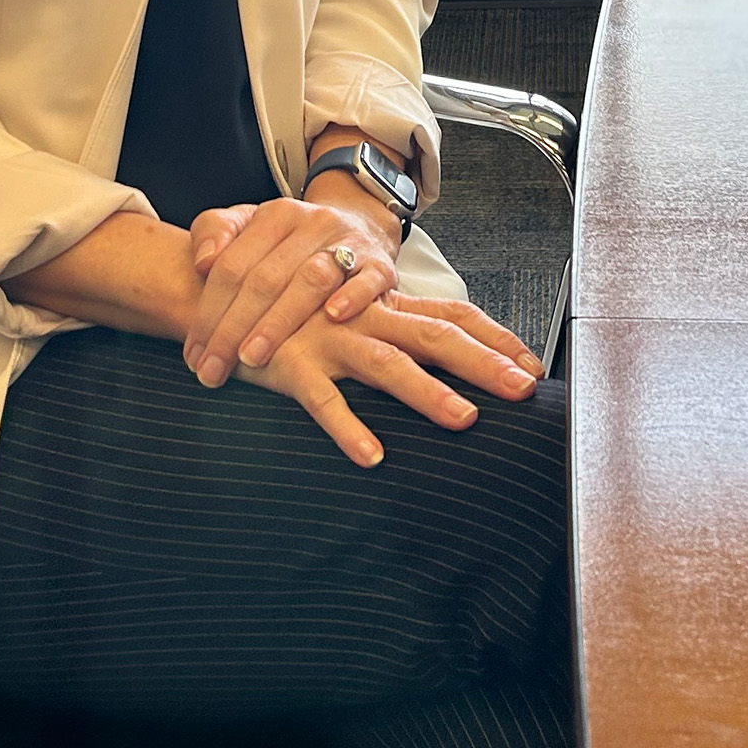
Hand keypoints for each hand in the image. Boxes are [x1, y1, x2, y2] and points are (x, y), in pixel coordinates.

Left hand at [184, 196, 399, 385]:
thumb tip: (201, 263)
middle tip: (212, 369)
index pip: (231, 267)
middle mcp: (311, 225)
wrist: (358, 220)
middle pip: (264, 279)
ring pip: (310, 281)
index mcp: (273, 216)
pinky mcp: (381, 264)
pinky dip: (353, 297)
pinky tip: (333, 318)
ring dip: (278, 323)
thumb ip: (215, 232)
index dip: (207, 312)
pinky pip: (368, 278)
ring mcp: (349, 243)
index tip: (193, 353)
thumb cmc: (291, 236)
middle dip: (232, 329)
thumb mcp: (248, 223)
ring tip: (252, 358)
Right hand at [237, 296, 544, 467]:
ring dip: (429, 393)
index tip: (534, 365)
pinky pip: (322, 401)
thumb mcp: (334, 307)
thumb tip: (419, 348)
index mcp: (378, 307)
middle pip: (436, 337)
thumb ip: (376, 321)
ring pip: (389, 366)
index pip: (449, 316)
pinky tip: (372, 457)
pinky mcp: (291, 365)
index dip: (494, 337)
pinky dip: (347, 428)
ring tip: (464, 419)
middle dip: (484, 363)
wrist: (213, 290)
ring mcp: (329, 341)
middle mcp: (362, 319)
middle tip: (524, 390)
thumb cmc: (279, 307)